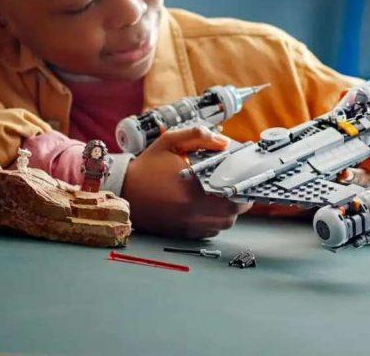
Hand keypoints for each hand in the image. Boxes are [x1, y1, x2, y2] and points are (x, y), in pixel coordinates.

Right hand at [120, 127, 251, 238]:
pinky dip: (217, 221)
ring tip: (227, 196)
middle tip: (239, 186)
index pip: (232, 190)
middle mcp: (192, 209)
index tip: (246, 176)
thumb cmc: (148, 166)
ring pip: (225, 223)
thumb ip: (198, 136)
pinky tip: (212, 208)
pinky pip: (211, 231)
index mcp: (192, 187)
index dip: (244, 184)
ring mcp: (188, 224)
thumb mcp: (170, 141)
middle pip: (234, 211)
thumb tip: (223, 142)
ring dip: (231, 211)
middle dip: (241, 198)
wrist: (123, 190)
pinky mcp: (183, 233)